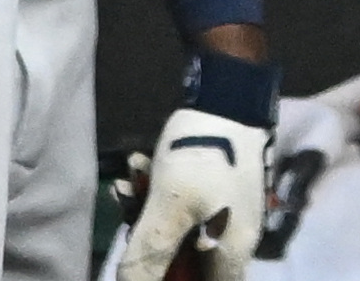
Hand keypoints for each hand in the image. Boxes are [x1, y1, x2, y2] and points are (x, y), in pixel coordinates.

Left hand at [123, 104, 270, 280]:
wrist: (228, 96)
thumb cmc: (203, 157)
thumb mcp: (168, 211)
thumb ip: (148, 259)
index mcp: (230, 255)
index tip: (143, 263)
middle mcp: (231, 242)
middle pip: (182, 265)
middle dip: (147, 244)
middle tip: (128, 216)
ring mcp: (223, 216)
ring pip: (175, 234)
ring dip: (145, 214)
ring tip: (127, 185)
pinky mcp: (213, 194)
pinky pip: (179, 208)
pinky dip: (155, 195)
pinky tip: (138, 170)